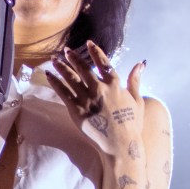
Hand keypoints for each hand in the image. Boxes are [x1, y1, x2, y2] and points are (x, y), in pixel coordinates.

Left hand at [46, 40, 146, 157]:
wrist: (119, 145)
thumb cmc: (131, 125)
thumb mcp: (137, 101)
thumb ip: (135, 81)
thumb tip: (140, 64)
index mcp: (115, 85)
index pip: (103, 63)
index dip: (96, 52)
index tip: (89, 43)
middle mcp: (99, 89)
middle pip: (83, 68)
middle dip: (74, 58)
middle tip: (66, 50)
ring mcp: (86, 99)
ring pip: (70, 78)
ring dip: (62, 67)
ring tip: (54, 59)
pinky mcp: (76, 110)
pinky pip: (63, 92)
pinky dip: (55, 82)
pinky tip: (49, 75)